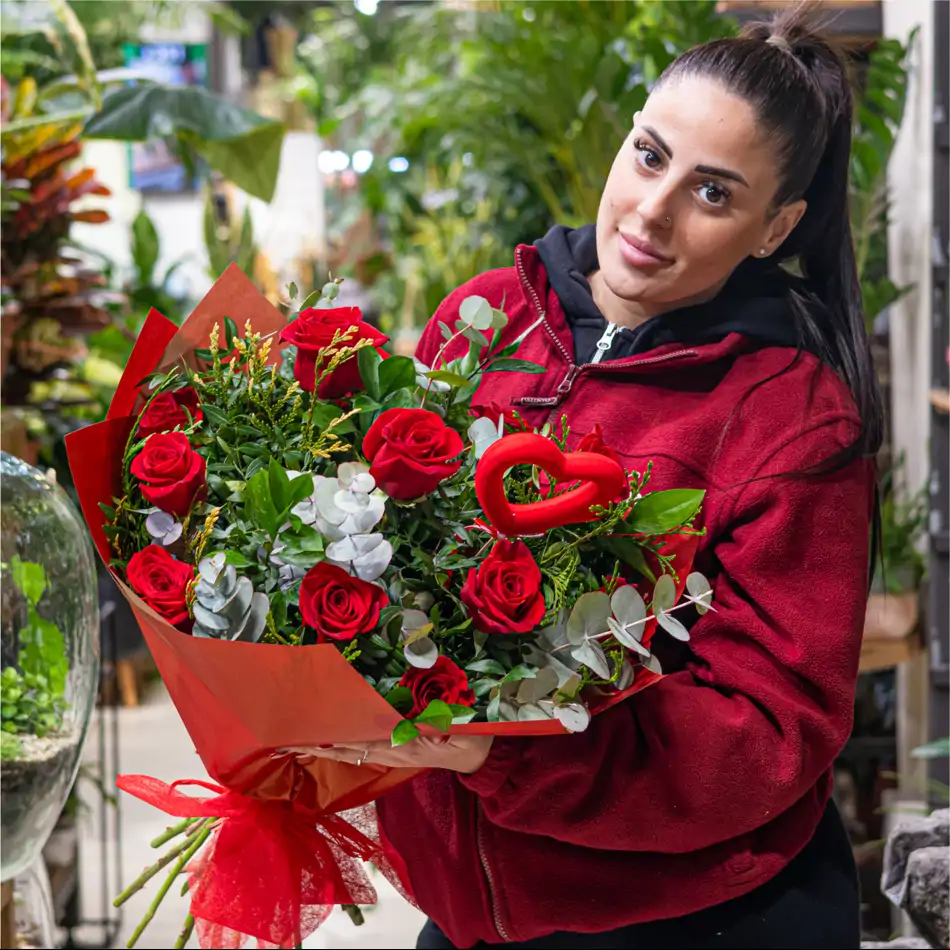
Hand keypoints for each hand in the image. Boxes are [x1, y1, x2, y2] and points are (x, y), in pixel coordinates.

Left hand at [278, 734, 493, 774]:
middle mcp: (395, 750)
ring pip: (352, 750)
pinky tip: (324, 742)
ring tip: (295, 743)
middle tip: (287, 741)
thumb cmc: (476, 737)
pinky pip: (363, 748)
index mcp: (409, 745)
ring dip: (324, 747)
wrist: (481, 756)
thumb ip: (442, 725)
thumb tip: (411, 723)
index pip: (365, 741)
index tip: (312, 735)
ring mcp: (394, 751)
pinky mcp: (397, 749)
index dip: (338, 738)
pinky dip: (340, 745)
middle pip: (350, 749)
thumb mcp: (466, 731)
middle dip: (320, 745)